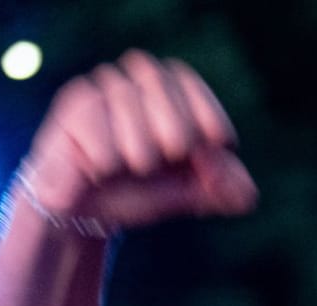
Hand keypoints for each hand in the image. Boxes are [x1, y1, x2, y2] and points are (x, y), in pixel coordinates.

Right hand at [19, 51, 257, 233]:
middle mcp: (134, 82)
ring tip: (133, 167)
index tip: (220, 141)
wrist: (86, 213)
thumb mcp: (189, 196)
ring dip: (138, 146)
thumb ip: (226, 192)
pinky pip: (93, 121)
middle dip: (177, 127)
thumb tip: (244, 189)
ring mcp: (102, 89)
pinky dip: (105, 155)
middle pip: (160, 81)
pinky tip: (100, 170)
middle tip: (172, 155)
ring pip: (125, 99)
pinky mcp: (72, 105)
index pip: (185, 81)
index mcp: (167, 93)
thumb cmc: (140, 193)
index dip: (206, 108)